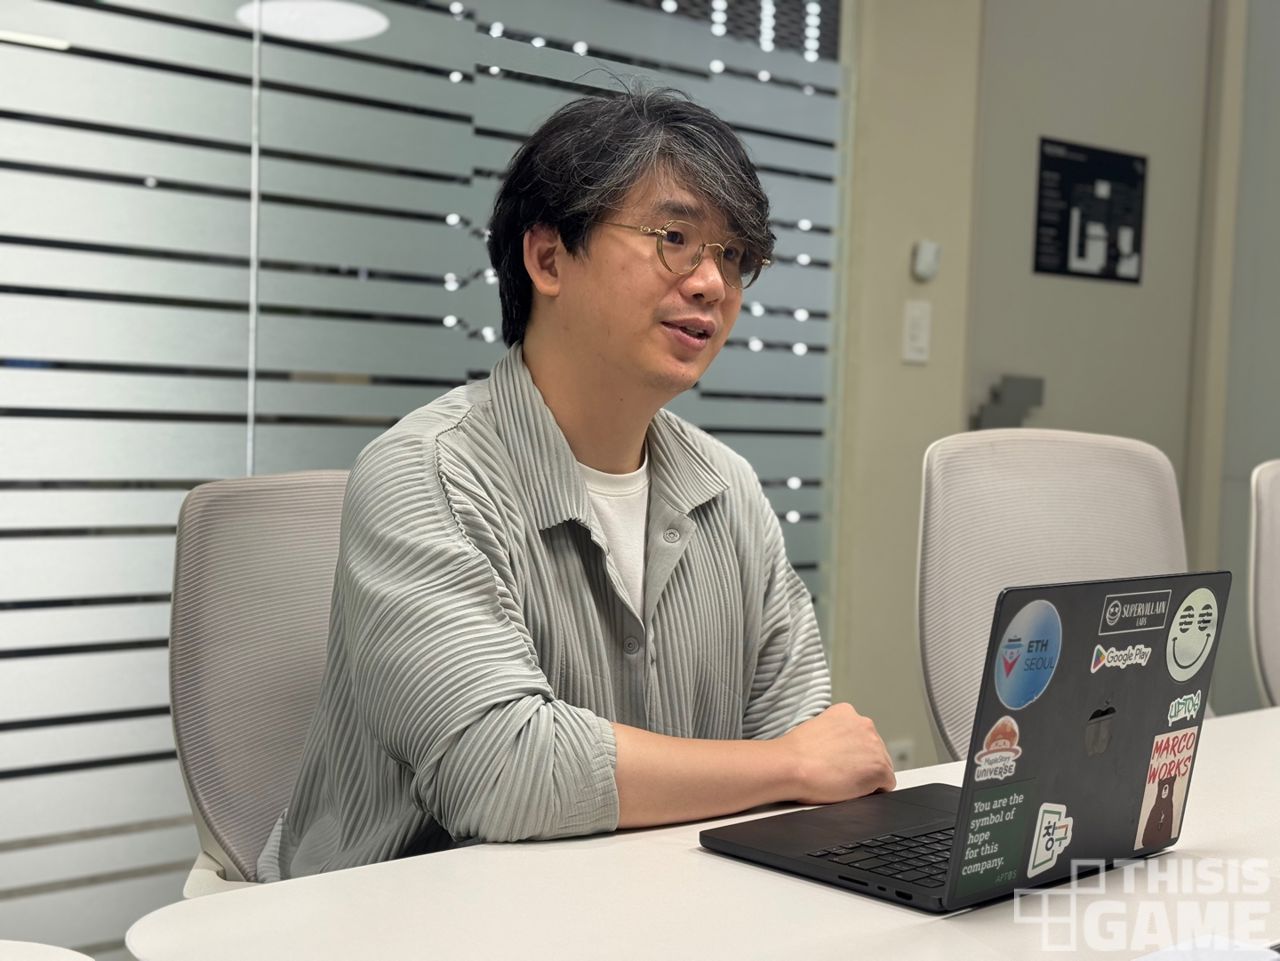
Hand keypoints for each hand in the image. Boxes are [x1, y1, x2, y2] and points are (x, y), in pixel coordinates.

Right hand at [778, 702, 895, 803]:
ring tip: (841, 780)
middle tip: (838, 772)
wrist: (791, 765)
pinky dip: (872, 790)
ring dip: (866, 776)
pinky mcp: (880, 768)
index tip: (837, 760)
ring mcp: (875, 746)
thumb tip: (841, 750)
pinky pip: (887, 784)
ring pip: (881, 767)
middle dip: (861, 763)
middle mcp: (865, 724)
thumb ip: (836, 735)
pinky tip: (852, 789)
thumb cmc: (795, 754)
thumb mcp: (817, 729)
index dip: (850, 753)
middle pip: (874, 750)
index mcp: (847, 712)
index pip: (861, 736)